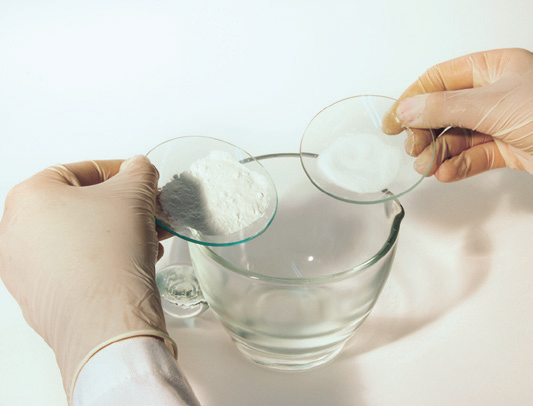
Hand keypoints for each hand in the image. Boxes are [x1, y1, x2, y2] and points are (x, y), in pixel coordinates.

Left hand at [0, 156, 176, 400]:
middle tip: (150, 214)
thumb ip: (139, 171)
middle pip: (81, 206)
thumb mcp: (135, 193)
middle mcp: (15, 231)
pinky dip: (103, 259)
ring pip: (79, 237)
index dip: (122, 173)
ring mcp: (23, 268)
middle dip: (124, 209)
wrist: (106, 320)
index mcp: (30, 195)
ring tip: (148, 241)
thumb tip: (139, 170)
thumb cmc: (110, 254)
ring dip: (118, 234)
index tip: (143, 181)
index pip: (84, 170)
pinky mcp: (38, 296)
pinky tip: (131, 264)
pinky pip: (74, 265)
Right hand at [382, 48, 532, 181]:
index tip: (394, 122)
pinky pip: (473, 156)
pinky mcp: (508, 148)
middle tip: (413, 147)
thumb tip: (407, 110)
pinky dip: (456, 166)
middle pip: (444, 110)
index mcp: (494, 68)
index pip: (440, 79)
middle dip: (426, 131)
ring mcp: (501, 121)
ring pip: (457, 136)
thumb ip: (444, 108)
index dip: (413, 99)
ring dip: (438, 153)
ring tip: (427, 166)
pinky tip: (445, 173)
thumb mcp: (492, 105)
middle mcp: (495, 93)